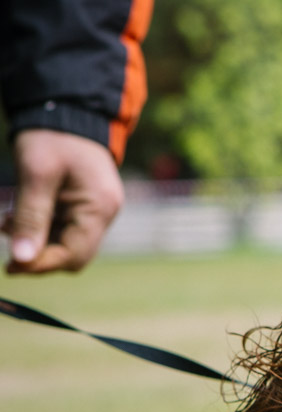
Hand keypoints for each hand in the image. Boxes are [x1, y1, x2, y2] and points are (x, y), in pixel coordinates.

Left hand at [4, 129, 123, 274]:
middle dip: (40, 256)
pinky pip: (65, 229)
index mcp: (100, 207)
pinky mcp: (86, 205)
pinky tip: (18, 218)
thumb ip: (31, 218)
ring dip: (37, 242)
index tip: (10, 266)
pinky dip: (41, 229)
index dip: (43, 264)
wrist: (67, 109)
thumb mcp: (36, 174)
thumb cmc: (53, 137)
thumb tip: (21, 260)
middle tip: (7, 254)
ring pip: (67, 243)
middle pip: (74, 254)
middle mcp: (105, 213)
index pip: (74, 254)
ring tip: (7, 225)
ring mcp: (97, 210)